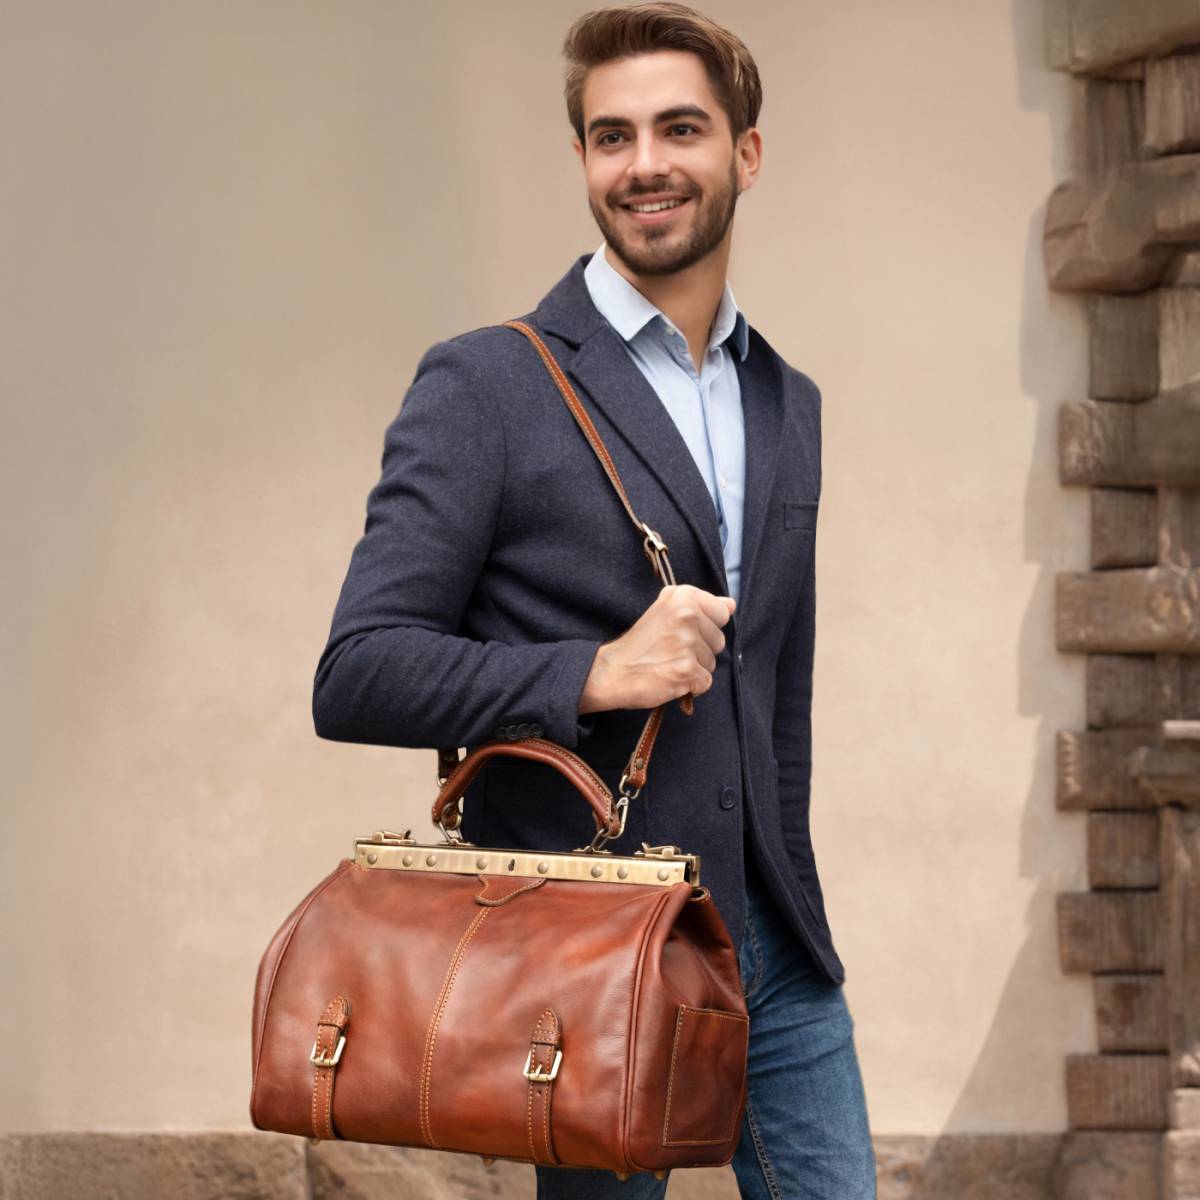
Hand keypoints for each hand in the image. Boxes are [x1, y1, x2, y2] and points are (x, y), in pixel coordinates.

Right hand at [580, 584, 735, 712]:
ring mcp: (686, 642)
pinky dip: (690, 686)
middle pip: (719, 640)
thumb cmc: (640, 644)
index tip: (681, 630)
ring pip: (712, 662)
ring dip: (694, 668)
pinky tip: (669, 677)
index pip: (722, 612)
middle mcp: (686, 615)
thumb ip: (701, 606)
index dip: (705, 627)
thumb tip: (731, 604)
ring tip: (668, 663)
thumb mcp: (666, 612)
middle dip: (700, 650)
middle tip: (670, 649)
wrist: (613, 671)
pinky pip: (705, 682)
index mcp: (683, 596)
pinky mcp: (686, 669)